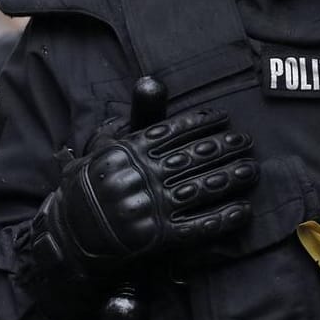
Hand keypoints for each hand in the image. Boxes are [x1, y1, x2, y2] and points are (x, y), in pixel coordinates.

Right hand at [29, 107, 258, 280]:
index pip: (171, 131)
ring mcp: (149, 208)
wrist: (69, 234)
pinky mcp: (157, 238)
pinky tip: (242, 210)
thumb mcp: (104, 145)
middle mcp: (139, 177)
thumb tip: (154, 80)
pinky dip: (223, 219)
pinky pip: (197, 227)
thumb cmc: (89, 185)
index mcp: (126, 153)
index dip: (201, 123)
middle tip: (248, 141)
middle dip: (225, 147)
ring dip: (231, 178)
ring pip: (201, 189)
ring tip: (251, 170)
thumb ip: (135, 116)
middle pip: (193, 158)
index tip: (223, 117)